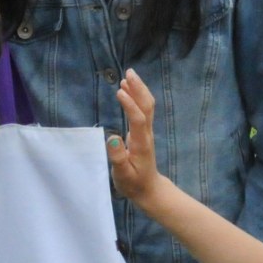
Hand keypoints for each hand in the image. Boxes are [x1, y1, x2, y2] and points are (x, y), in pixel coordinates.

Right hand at [107, 69, 165, 206]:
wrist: (149, 190)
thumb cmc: (133, 184)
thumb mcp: (123, 175)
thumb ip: (117, 157)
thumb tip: (113, 137)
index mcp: (141, 143)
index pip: (137, 118)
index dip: (129, 104)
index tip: (119, 91)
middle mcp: (146, 134)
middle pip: (146, 106)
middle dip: (138, 89)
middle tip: (129, 73)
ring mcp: (146, 132)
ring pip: (146, 106)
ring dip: (139, 90)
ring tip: (128, 75)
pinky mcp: (143, 132)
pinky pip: (143, 110)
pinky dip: (137, 97)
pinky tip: (128, 90)